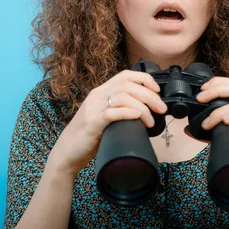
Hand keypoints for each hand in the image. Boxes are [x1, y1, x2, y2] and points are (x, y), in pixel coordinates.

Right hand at [49, 70, 167, 176]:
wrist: (67, 152)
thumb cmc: (89, 137)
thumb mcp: (105, 117)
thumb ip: (119, 110)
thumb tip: (145, 113)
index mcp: (101, 92)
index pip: (125, 75)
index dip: (145, 79)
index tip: (157, 91)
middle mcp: (97, 95)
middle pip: (128, 85)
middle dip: (150, 95)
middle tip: (161, 109)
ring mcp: (93, 108)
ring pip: (122, 96)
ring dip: (143, 107)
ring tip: (151, 121)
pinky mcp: (92, 123)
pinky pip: (111, 112)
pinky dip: (128, 112)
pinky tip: (138, 117)